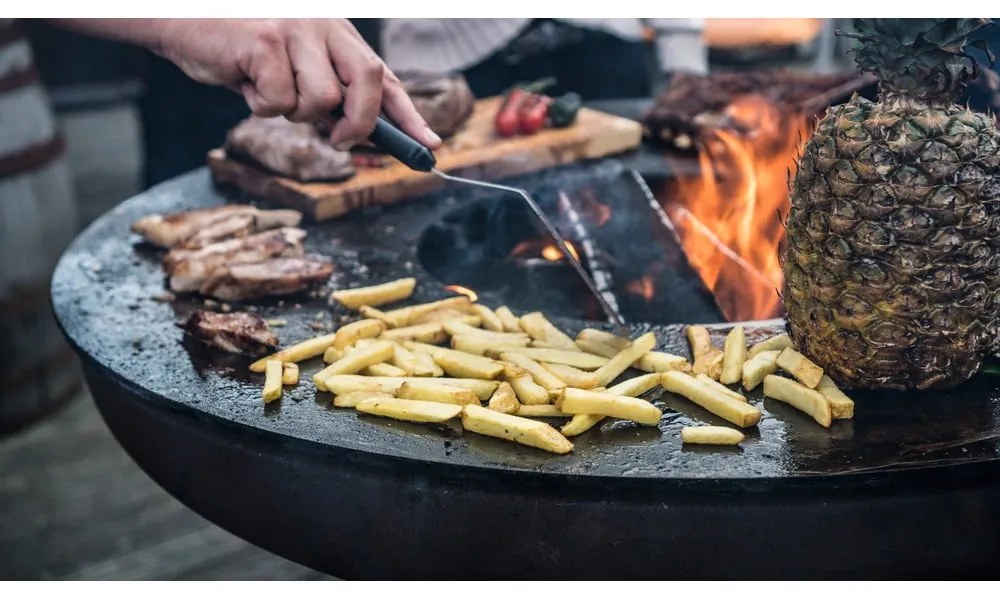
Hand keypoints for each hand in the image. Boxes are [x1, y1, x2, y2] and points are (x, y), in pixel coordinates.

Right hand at [157, 19, 440, 149]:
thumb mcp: (291, 66)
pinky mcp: (265, 42)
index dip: (408, 113)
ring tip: (265, 89)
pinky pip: (280, 101)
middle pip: (368, 80)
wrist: (179, 17)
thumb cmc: (238, 47)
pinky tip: (244, 81)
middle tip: (339, 137)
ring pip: (321, 100)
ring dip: (293, 112)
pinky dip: (261, 105)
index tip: (429, 145)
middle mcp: (323, 25)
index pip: (383, 74)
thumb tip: (356, 130)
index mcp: (335, 32)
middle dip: (359, 122)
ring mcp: (295, 30)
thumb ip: (324, 91)